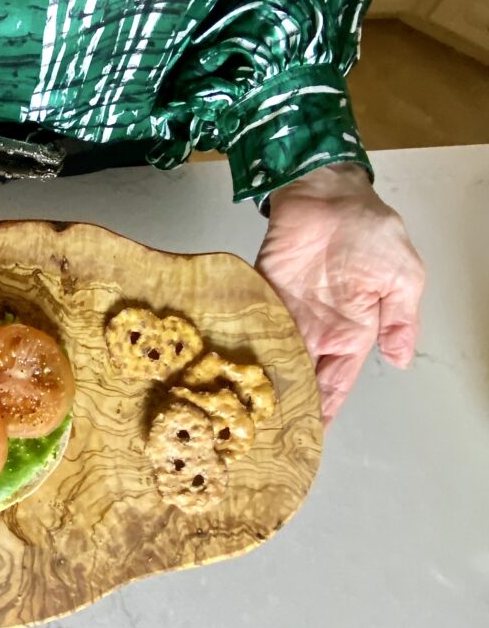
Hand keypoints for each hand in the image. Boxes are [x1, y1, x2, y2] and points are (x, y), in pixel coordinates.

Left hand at [256, 163, 424, 424]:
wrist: (331, 191)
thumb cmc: (372, 232)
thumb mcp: (403, 277)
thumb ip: (401, 320)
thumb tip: (402, 360)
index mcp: (352, 333)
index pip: (336, 381)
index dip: (324, 408)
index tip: (308, 436)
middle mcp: (315, 328)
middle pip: (298, 374)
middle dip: (284, 401)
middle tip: (262, 431)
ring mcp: (285, 310)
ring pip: (271, 354)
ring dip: (258, 379)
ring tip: (239, 410)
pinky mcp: (260, 290)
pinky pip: (250, 321)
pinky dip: (239, 341)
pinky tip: (226, 366)